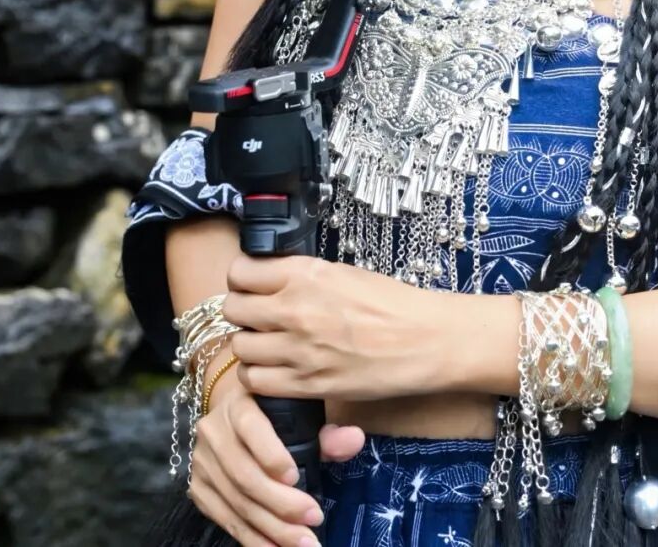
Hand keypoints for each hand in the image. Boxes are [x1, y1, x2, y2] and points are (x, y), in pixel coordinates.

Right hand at [189, 363, 363, 546]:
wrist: (235, 417)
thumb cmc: (277, 416)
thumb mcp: (300, 415)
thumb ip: (327, 432)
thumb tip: (354, 439)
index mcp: (239, 402)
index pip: (251, 428)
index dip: (271, 455)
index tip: (296, 478)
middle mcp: (214, 431)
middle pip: (245, 476)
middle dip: (281, 505)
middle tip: (314, 521)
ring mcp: (202, 462)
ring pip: (237, 503)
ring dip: (272, 530)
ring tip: (304, 544)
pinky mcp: (198, 488)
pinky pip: (226, 520)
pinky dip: (253, 539)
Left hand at [222, 253, 453, 402]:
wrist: (425, 340)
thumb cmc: (392, 302)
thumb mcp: (343, 272)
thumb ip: (303, 276)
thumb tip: (271, 279)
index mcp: (305, 274)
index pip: (241, 272)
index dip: (241, 278)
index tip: (248, 283)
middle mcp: (294, 309)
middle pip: (233, 309)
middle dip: (241, 311)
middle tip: (256, 315)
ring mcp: (298, 349)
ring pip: (240, 348)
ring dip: (249, 345)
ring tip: (267, 344)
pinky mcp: (307, 384)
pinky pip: (256, 382)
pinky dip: (258, 376)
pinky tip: (275, 369)